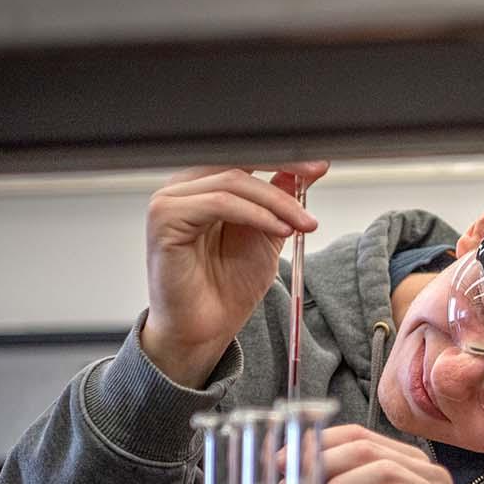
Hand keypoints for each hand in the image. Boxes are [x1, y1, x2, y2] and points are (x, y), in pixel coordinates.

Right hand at [142, 162, 327, 386]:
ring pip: (233, 181)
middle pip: (239, 161)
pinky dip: (255, 214)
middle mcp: (184, 187)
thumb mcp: (268, 234)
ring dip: (276, 201)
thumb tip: (306, 170)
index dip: (282, 155)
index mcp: (205, 185)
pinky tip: (280, 229)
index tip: (318, 164)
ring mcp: (170, 200)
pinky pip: (219, 203)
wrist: (205, 328)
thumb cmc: (227, 286)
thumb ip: (281, 199)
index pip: (245, 155)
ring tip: (302, 224)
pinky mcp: (165, 218)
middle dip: (284, 169)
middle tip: (315, 178)